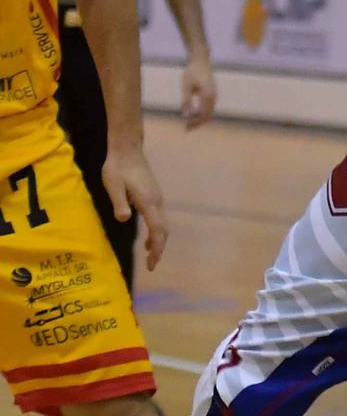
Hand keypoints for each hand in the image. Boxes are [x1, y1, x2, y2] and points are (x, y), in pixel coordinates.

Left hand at [102, 143, 169, 269]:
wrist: (128, 149)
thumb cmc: (117, 167)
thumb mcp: (112, 184)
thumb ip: (119, 202)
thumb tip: (124, 219)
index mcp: (148, 202)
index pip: (157, 230)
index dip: (156, 249)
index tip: (151, 264)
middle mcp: (157, 202)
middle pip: (164, 231)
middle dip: (159, 250)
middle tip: (151, 266)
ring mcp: (157, 199)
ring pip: (163, 226)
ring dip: (158, 241)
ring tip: (149, 255)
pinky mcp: (154, 197)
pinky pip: (159, 219)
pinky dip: (156, 232)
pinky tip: (147, 238)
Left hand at [181, 56, 216, 127]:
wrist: (201, 61)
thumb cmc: (192, 72)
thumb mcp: (186, 86)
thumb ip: (186, 101)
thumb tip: (185, 115)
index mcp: (207, 96)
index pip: (202, 115)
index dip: (194, 122)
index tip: (185, 126)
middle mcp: (213, 98)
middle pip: (207, 116)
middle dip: (197, 124)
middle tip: (186, 129)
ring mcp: (214, 97)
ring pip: (209, 113)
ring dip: (200, 119)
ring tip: (189, 123)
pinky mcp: (212, 95)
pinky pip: (209, 108)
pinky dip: (202, 114)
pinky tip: (193, 114)